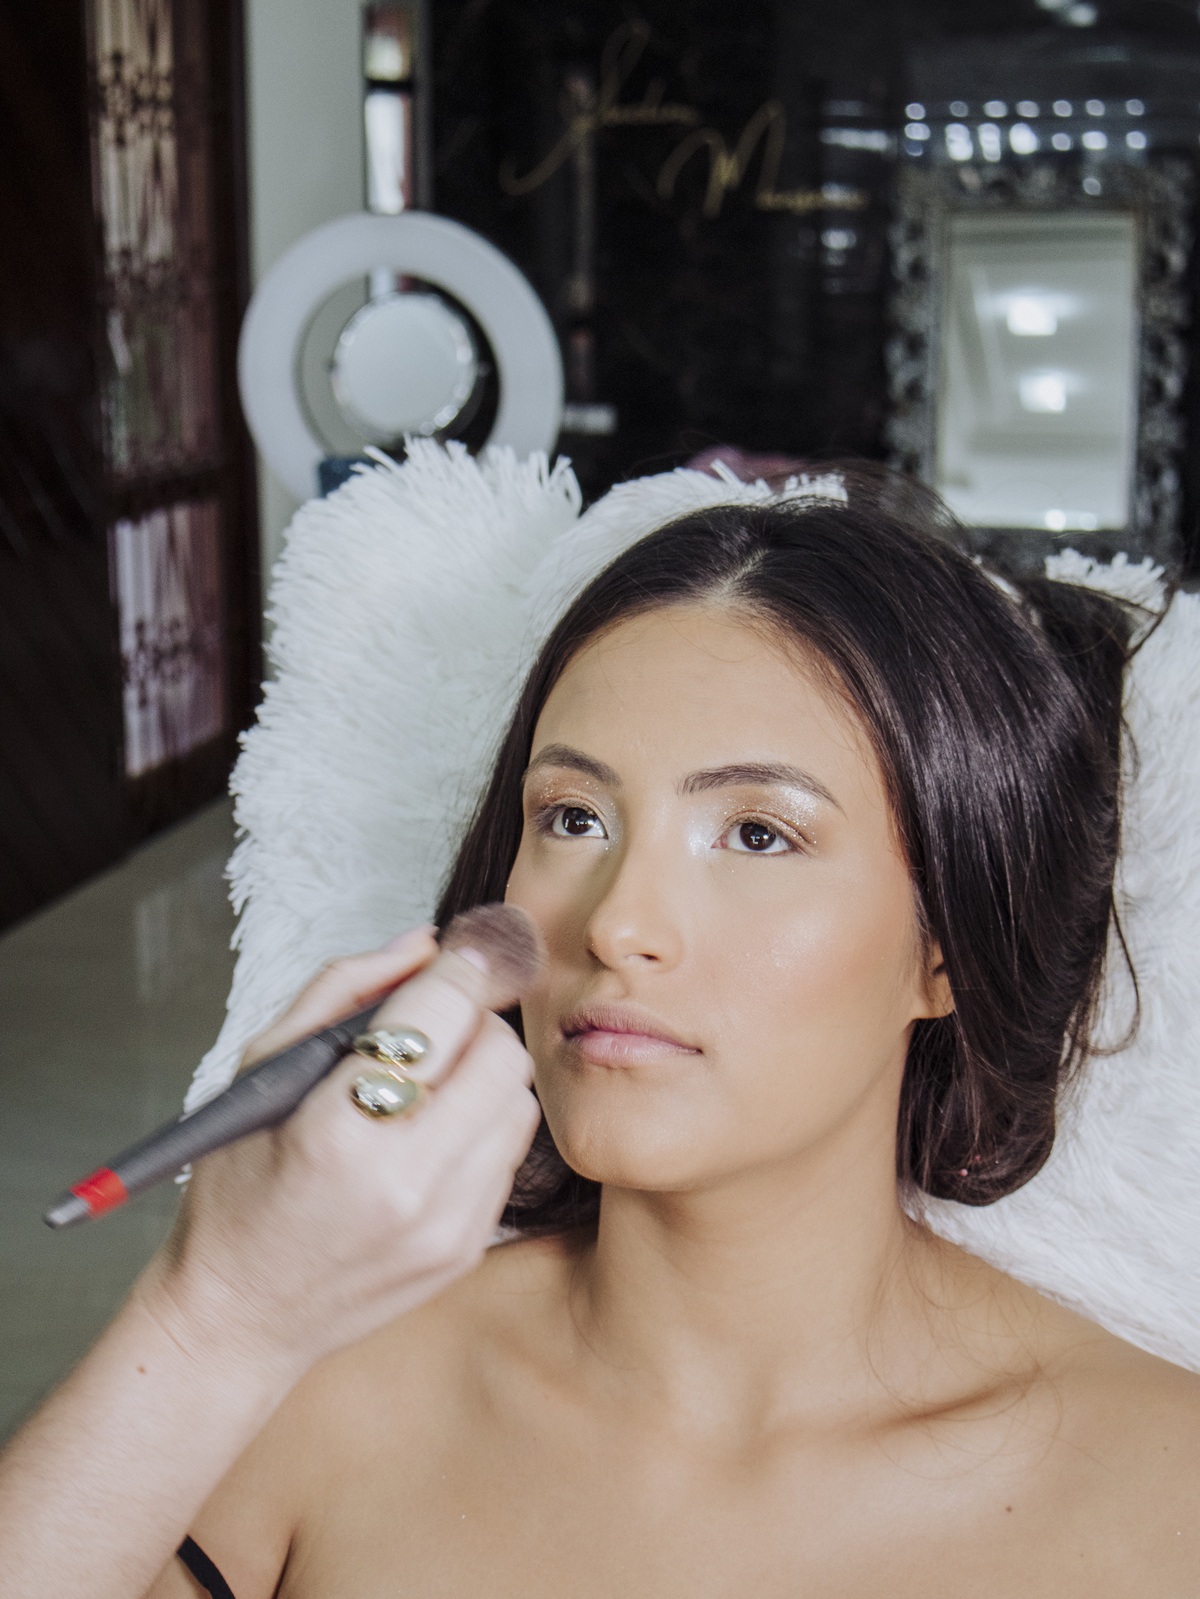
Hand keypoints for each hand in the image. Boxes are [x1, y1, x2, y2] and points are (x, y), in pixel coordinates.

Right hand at [140, 925, 541, 1381]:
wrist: (239, 1317)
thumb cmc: (238, 1187)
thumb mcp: (261, 1073)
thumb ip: (343, 992)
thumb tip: (423, 944)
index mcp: (338, 1132)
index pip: (437, 1014)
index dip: (459, 966)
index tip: (463, 948)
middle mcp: (403, 1182)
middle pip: (499, 1053)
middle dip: (475, 1021)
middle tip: (434, 1026)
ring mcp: (444, 1222)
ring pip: (518, 1100)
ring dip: (485, 1074)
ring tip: (430, 1084)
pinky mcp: (467, 1246)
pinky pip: (510, 1153)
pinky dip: (483, 1125)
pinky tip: (431, 1134)